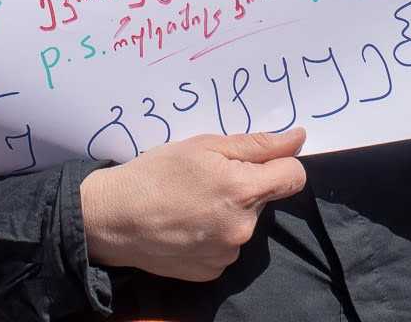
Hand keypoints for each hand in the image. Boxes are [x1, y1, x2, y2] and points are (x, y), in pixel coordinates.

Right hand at [80, 128, 307, 280]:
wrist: (113, 219)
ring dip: (228, 213)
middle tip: (207, 179)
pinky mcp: (212, 271)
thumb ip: (256, 144)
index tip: (261, 159)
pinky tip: (186, 225)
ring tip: (191, 204)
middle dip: (244, 187)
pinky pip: (226, 247)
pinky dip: (213, 235)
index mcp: (243, 191)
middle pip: (264, 199)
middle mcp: (242, 227)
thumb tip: (298, 139)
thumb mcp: (204, 146)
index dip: (281, 163)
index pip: (293, 176)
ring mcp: (228, 253)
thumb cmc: (155, 174)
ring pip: (244, 223)